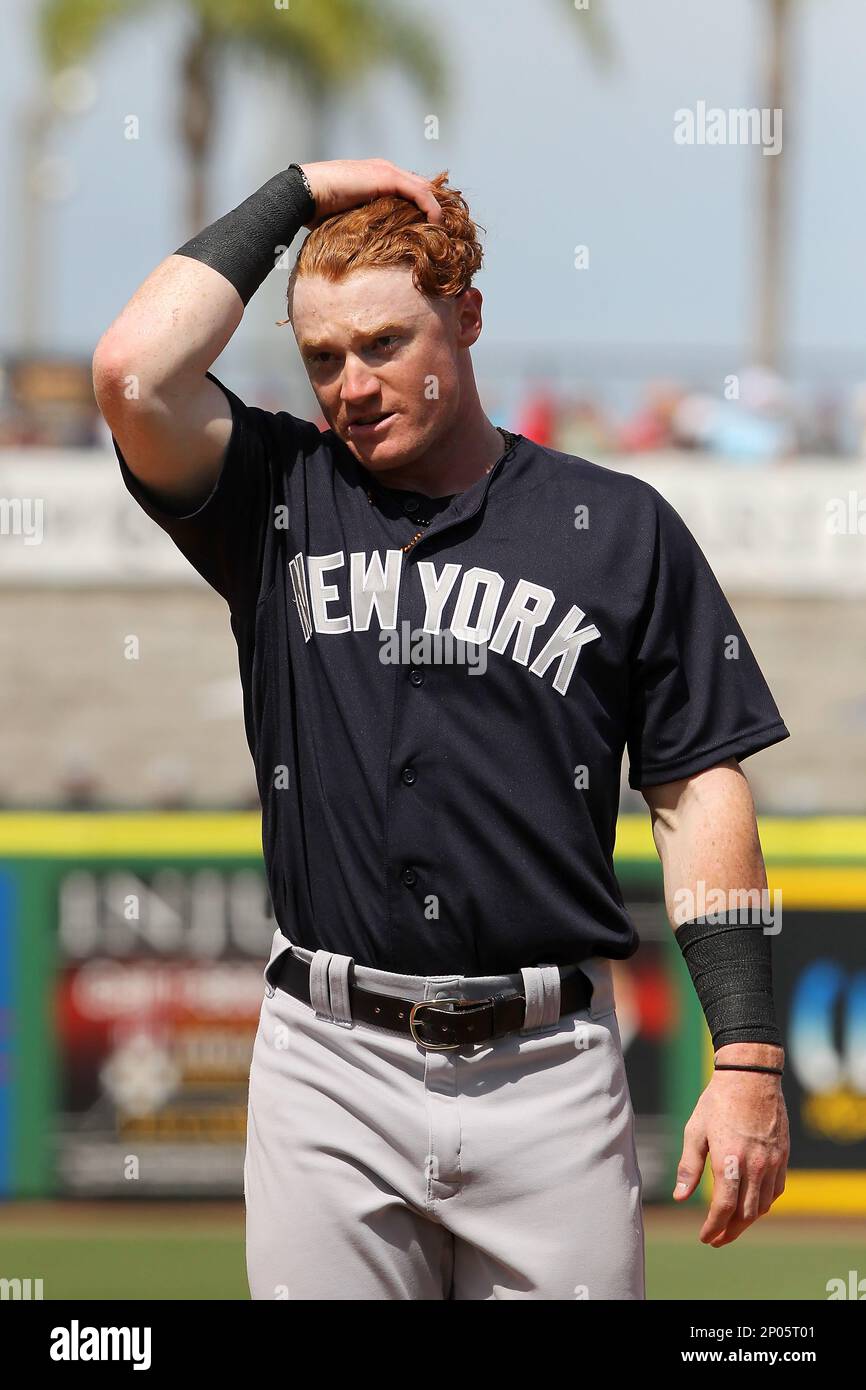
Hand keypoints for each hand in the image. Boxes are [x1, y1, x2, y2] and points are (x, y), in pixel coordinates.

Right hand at [298, 158, 443, 230]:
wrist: (304, 194)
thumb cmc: (317, 211)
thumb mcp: (348, 221)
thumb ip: (363, 228)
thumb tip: (367, 255)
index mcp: (377, 181)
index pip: (410, 192)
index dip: (425, 209)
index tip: (436, 231)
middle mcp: (385, 172)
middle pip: (422, 188)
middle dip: (437, 207)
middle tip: (450, 230)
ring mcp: (386, 172)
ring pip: (424, 188)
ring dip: (438, 208)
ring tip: (448, 230)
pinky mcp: (385, 176)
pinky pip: (418, 191)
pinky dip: (430, 207)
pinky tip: (438, 222)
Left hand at [673, 1045, 789, 1246]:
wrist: (750, 1076)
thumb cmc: (717, 1101)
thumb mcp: (695, 1131)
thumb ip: (688, 1167)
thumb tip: (680, 1197)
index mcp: (729, 1160)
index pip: (723, 1208)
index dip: (713, 1227)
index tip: (704, 1236)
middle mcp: (754, 1166)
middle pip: (745, 1214)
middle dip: (730, 1231)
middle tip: (716, 1239)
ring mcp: (772, 1162)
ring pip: (763, 1205)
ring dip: (747, 1221)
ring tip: (731, 1226)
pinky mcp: (782, 1156)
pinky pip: (776, 1190)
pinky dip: (764, 1203)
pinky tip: (753, 1204)